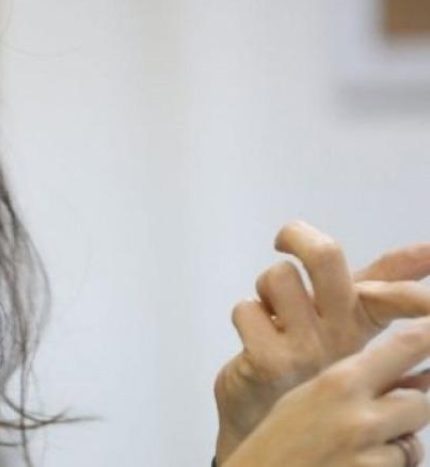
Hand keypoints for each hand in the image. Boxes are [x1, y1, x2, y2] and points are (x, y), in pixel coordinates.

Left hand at [214, 221, 429, 462]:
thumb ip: (384, 282)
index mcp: (361, 325)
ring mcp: (304, 349)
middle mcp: (338, 336)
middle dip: (299, 235)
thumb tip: (426, 249)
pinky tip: (256, 339)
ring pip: (277, 276)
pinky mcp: (267, 361)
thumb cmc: (307, 365)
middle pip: (325, 257)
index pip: (393, 293)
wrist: (263, 422)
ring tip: (273, 315)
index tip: (415, 292)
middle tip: (285, 239)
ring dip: (267, 289)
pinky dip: (246, 315)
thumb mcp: (352, 325)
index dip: (403, 284)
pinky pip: (246, 308)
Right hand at [224, 317, 429, 466]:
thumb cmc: (277, 440)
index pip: (406, 346)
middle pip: (421, 402)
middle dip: (409, 409)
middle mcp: (358, 415)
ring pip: (413, 443)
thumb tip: (420, 377)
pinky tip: (352, 465)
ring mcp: (368, 455)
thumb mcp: (306, 398)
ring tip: (355, 449)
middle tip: (377, 417)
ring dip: (396, 446)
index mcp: (338, 382)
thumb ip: (359, 383)